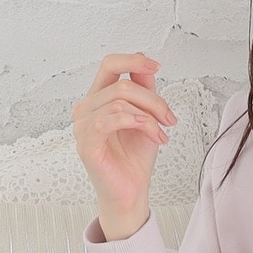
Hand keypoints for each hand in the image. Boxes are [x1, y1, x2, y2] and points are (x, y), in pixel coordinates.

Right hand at [72, 52, 177, 238]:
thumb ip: (144, 91)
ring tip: (162, 134)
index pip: (110, 65)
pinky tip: (151, 134)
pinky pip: (108, 120)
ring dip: (149, 116)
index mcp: (98, 99)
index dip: (133, 60)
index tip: (157, 66)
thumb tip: (146, 63)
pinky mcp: (86, 143)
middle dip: (153, 100)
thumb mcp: (146, 118)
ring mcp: (83, 125)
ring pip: (119, 101)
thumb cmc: (135, 159)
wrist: (132, 193)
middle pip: (122, 84)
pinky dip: (135, 122)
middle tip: (169, 119)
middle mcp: (86, 108)